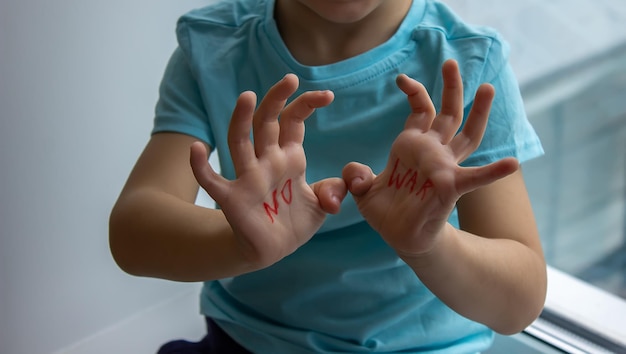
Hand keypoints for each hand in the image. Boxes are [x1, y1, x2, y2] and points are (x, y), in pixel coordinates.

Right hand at [190, 74, 346, 266]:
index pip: (292, 121)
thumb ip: (334, 191)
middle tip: (290, 79)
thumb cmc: (294, 222)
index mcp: (289, 158)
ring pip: (240, 141)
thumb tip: (341, 187)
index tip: (327, 95)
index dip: (306, 104)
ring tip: (248, 96)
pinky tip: (197, 149)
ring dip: (242, 119)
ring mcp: (248, 178)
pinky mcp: (233, 199)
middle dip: (277, 99)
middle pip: (267, 122)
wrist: (273, 250)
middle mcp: (267, 161)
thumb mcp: (322, 206)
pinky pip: (212, 181)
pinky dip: (201, 166)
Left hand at [342, 60, 518, 256]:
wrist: (400, 238)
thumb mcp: (363, 192)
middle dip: (451, 88)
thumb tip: (356, 172)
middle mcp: (432, 152)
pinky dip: (493, 172)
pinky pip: (475, 178)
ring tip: (487, 88)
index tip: (402, 78)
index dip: (414, 92)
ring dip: (478, 112)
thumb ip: (356, 178)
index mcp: (412, 146)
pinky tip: (512, 163)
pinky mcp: (451, 188)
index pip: (419, 111)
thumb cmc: (386, 212)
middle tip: (451, 62)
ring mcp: (444, 167)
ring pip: (466, 135)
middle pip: (447, 113)